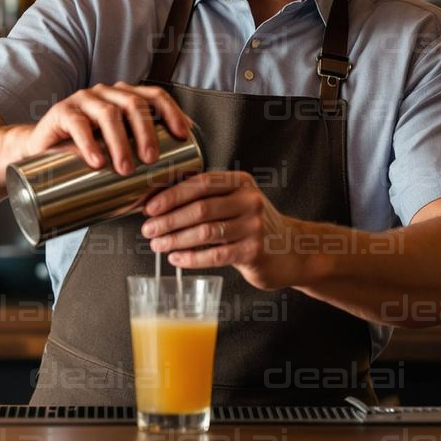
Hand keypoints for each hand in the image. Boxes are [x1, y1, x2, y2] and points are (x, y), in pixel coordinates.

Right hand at [19, 83, 193, 175]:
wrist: (40, 156)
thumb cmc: (86, 155)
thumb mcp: (116, 153)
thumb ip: (140, 161)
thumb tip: (174, 184)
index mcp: (124, 98)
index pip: (154, 96)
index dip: (172, 112)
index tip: (184, 136)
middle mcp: (106, 94)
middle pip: (133, 105)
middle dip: (147, 133)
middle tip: (152, 160)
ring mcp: (83, 100)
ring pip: (108, 113)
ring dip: (120, 142)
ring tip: (126, 168)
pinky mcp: (61, 112)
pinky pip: (77, 123)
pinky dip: (89, 144)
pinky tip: (97, 161)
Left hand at [139, 171, 300, 289]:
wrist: (291, 251)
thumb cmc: (253, 225)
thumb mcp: (237, 202)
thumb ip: (208, 198)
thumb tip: (159, 202)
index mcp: (241, 182)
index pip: (201, 183)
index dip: (171, 195)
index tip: (150, 207)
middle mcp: (250, 200)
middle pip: (200, 208)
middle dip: (168, 220)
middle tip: (148, 229)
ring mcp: (254, 226)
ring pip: (205, 232)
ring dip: (175, 239)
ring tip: (157, 244)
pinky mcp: (254, 251)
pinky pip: (214, 255)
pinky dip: (191, 257)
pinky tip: (176, 258)